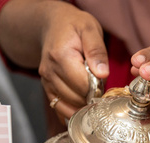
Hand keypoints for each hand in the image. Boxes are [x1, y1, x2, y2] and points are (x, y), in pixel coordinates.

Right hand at [38, 3, 108, 120]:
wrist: (53, 25)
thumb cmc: (73, 26)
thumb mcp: (89, 29)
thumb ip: (97, 51)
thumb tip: (102, 73)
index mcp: (61, 57)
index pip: (83, 86)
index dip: (97, 88)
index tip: (103, 81)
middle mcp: (49, 71)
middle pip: (76, 98)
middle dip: (92, 97)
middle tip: (99, 86)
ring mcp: (46, 81)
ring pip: (68, 106)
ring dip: (84, 104)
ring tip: (91, 91)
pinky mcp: (47, 87)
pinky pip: (59, 108)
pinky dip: (72, 111)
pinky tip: (82, 106)